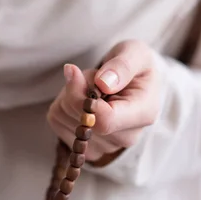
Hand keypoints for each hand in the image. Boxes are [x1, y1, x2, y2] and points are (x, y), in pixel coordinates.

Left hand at [47, 40, 159, 162]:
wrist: (133, 81)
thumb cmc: (135, 65)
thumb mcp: (135, 52)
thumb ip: (122, 66)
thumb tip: (103, 83)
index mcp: (143, 114)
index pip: (105, 120)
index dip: (83, 98)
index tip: (75, 72)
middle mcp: (126, 137)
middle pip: (82, 121)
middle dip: (77, 89)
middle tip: (93, 74)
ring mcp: (105, 146)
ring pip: (65, 117)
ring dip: (69, 94)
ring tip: (91, 86)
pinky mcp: (84, 146)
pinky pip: (57, 120)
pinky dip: (62, 103)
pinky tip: (82, 98)